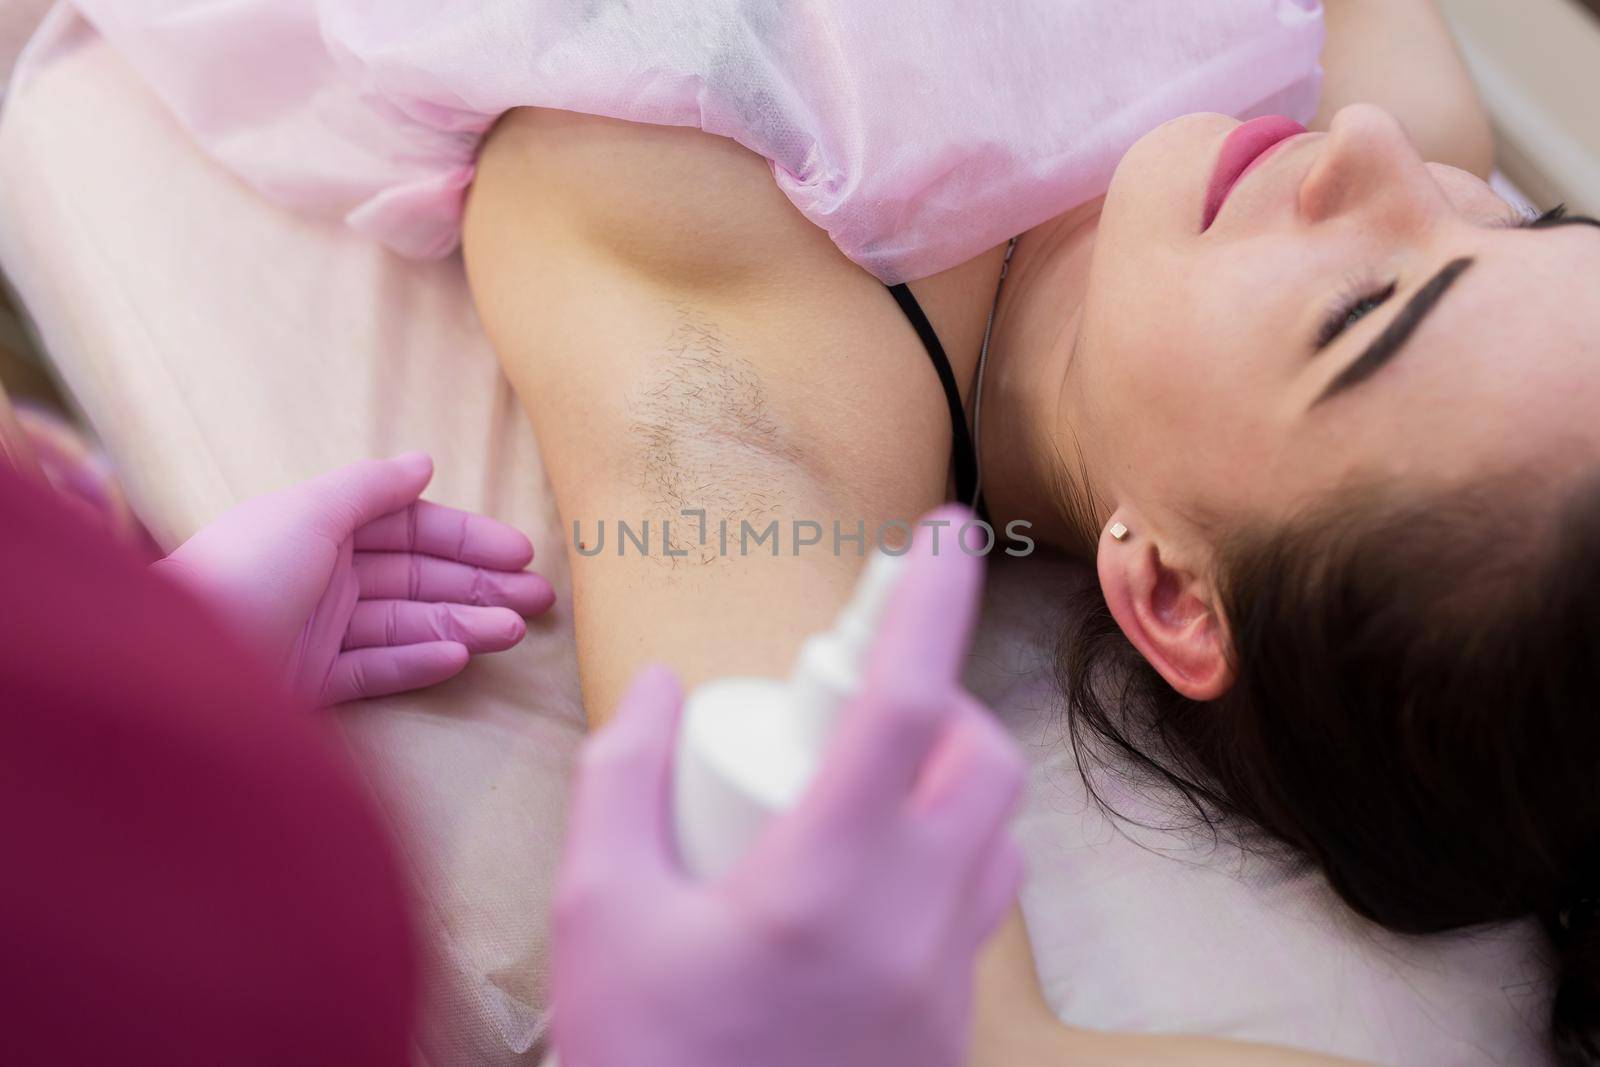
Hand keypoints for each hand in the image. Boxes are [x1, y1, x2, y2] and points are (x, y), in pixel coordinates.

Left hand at [154, 452, 553, 705]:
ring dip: (464, 624)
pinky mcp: (313, 684)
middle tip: (539, 599)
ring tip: (512, 631)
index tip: (518, 553)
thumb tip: (424, 461)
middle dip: (479, 585)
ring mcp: (319, 633)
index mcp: (318, 529)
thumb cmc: (240, 572)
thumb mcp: (307, 512)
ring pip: (408, 625)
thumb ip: (371, 488)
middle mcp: (322, 577)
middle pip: (417, 578)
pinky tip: (461, 657)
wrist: (171, 665)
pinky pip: (379, 669)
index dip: (466, 538)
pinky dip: (420, 662)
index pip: (409, 529)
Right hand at [553, 508, 1024, 1066]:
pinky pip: (982, 910)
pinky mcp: (950, 1033)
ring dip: (953, 783)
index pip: (905, 701)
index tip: (949, 531)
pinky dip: (950, 860)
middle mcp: (913, 923)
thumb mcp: (596, 914)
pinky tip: (871, 881)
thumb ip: (622, 779)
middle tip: (864, 701)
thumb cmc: (642, 1062)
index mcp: (828, 878)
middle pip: (982, 763)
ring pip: (997, 838)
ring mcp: (944, 986)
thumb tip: (658, 688)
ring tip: (868, 786)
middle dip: (941, 704)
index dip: (931, 601)